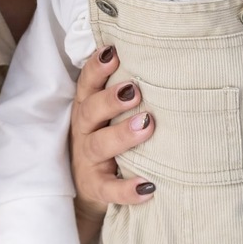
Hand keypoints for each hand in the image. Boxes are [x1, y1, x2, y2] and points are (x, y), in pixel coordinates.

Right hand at [69, 45, 156, 222]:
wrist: (86, 190)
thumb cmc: (106, 138)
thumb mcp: (105, 114)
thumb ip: (122, 91)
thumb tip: (158, 59)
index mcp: (86, 108)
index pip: (87, 84)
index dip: (96, 68)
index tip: (113, 53)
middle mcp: (84, 131)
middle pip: (91, 111)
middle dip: (111, 100)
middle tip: (135, 90)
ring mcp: (88, 160)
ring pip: (99, 146)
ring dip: (122, 135)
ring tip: (147, 125)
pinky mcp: (96, 188)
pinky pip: (109, 190)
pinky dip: (127, 189)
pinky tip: (147, 187)